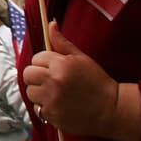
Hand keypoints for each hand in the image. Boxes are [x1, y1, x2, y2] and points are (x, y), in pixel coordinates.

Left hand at [22, 22, 140, 140]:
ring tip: (56, 93)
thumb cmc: (97, 82)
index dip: (44, 63)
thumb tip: (50, 24)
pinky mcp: (52, 115)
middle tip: (51, 80)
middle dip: (37, 76)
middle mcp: (54, 81)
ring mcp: (52, 100)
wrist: (112, 110)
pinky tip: (59, 105)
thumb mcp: (81, 58)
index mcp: (60, 65)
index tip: (54, 68)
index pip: (36, 58)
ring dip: (39, 92)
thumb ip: (61, 42)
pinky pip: (37, 108)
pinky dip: (44, 107)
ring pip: (30, 91)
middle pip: (28, 74)